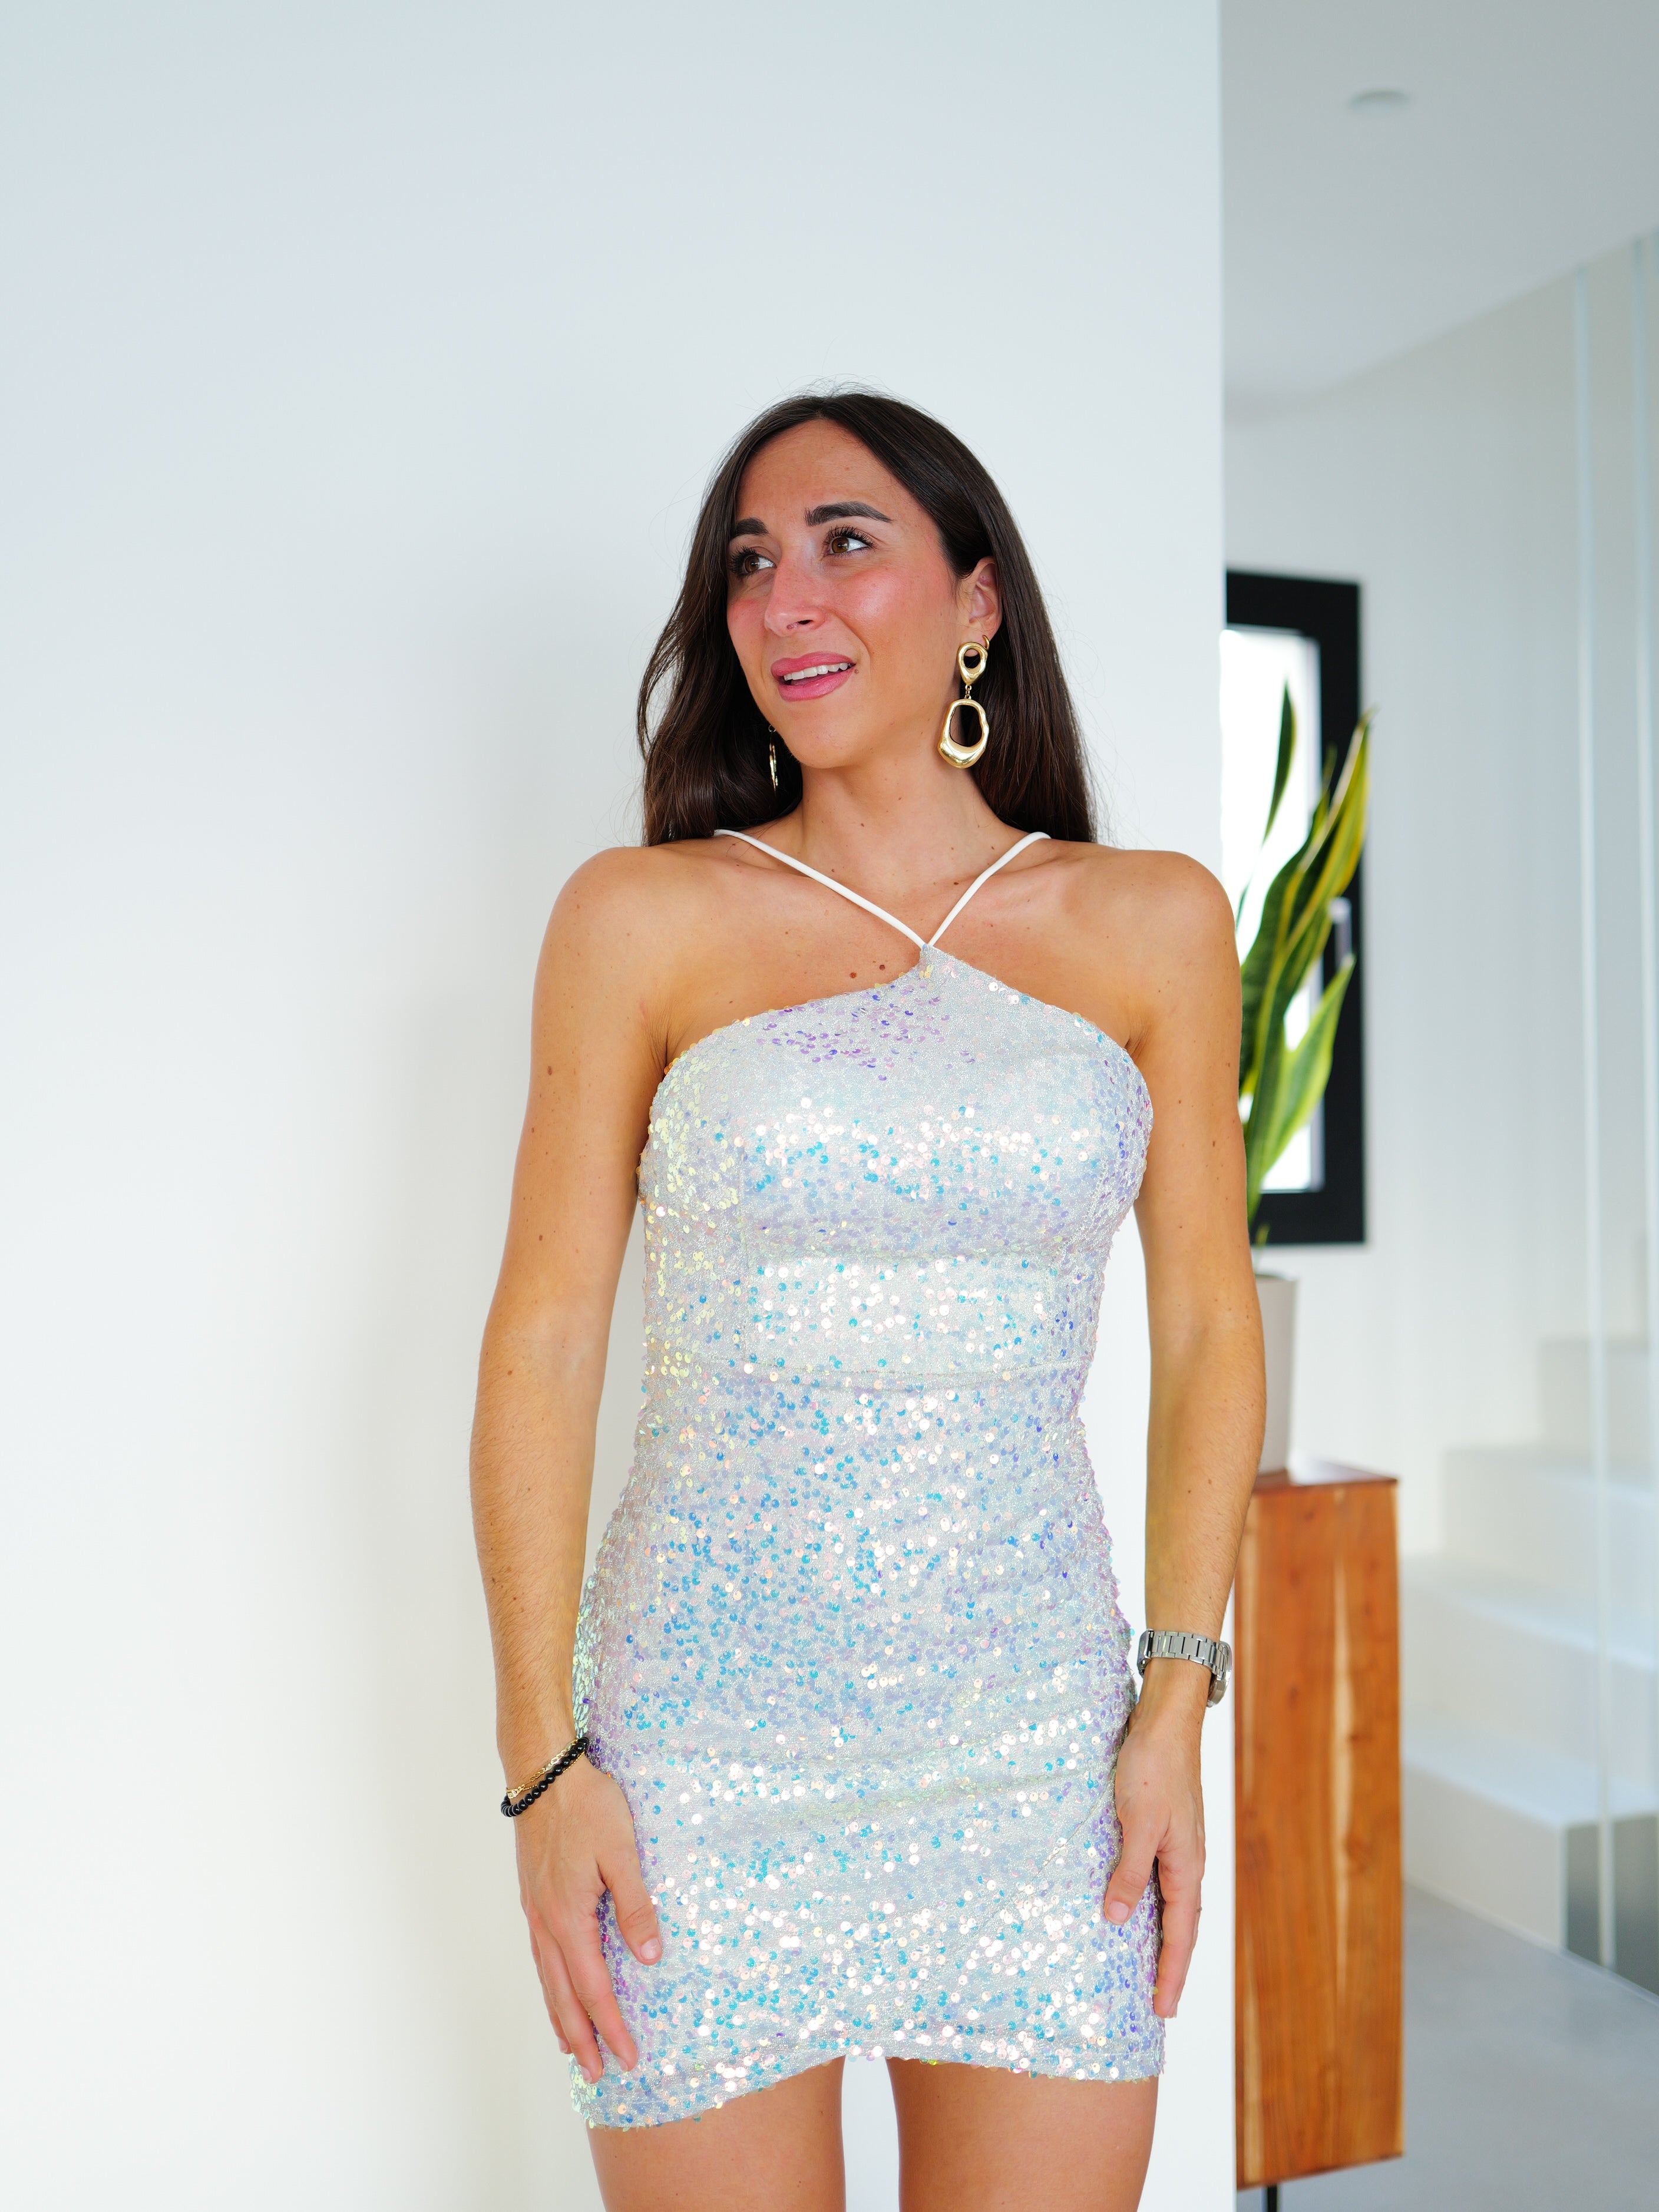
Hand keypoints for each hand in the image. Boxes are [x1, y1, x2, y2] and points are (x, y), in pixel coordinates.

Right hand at [514, 1755, 661, 2080]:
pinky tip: (555, 1985)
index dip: (610, 2026)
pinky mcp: (533, 1897)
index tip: (626, 2058)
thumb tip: (649, 1956)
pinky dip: (549, 1984)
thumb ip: (635, 1905)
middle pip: (563, 1995)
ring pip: (547, 1979)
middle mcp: (547, 1922)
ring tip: (570, 2047)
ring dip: (561, 2016)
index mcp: (569, 1918)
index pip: (593, 1988)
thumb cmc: (588, 1806)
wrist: (544, 1771)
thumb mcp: (622, 1852)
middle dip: (581, 2038)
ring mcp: (536, 1910)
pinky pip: (541, 1956)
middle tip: (597, 2074)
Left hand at [1102, 1664, 1206, 2018]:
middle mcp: (1187, 1862)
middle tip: (1160, 2005)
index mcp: (1186, 1866)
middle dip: (1170, 1966)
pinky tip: (1135, 1907)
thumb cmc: (1152, 1767)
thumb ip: (1129, 1872)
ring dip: (1162, 1938)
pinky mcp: (1164, 1829)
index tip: (1163, 2012)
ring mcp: (1177, 1845)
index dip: (1170, 1974)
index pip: (1180, 1935)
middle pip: (1181, 1926)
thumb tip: (1116, 1920)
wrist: (1166, 1719)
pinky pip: (1159, 1880)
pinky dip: (1152, 1905)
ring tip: (1148, 1968)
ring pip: (1171, 1903)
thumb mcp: (1137, 1822)